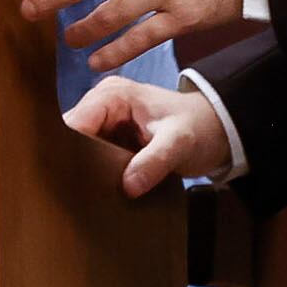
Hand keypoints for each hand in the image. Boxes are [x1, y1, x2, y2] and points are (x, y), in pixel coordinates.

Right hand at [64, 78, 231, 197]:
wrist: (214, 132)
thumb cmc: (198, 128)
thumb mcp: (179, 143)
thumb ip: (155, 162)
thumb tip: (128, 187)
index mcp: (113, 94)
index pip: (76, 121)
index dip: (72, 148)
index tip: (72, 178)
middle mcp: (102, 103)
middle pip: (72, 135)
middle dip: (76, 161)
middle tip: (81, 190)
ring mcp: (105, 122)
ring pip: (79, 149)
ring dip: (85, 169)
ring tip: (88, 192)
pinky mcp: (109, 138)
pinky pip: (92, 157)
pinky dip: (95, 172)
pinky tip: (97, 190)